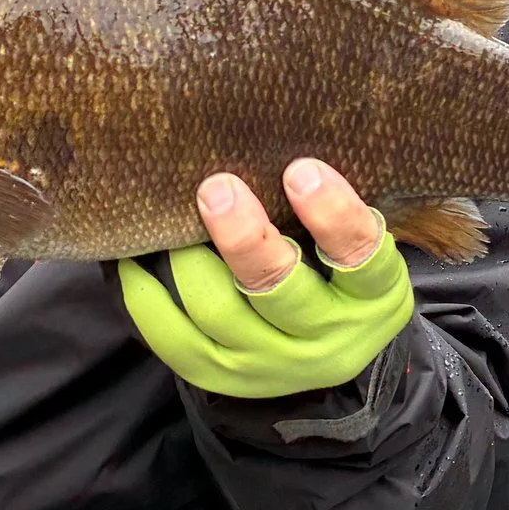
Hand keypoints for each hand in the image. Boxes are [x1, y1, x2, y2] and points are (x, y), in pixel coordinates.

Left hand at [117, 159, 414, 399]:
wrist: (330, 356)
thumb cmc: (341, 272)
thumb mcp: (362, 246)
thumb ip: (332, 204)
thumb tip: (269, 131)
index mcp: (373, 296)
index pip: (362, 256)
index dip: (333, 214)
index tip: (300, 170)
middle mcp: (328, 337)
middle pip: (277, 289)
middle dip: (242, 236)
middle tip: (215, 186)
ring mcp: (274, 364)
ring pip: (218, 312)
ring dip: (188, 259)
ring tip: (173, 217)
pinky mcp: (226, 378)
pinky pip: (174, 342)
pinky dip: (146, 297)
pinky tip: (135, 260)